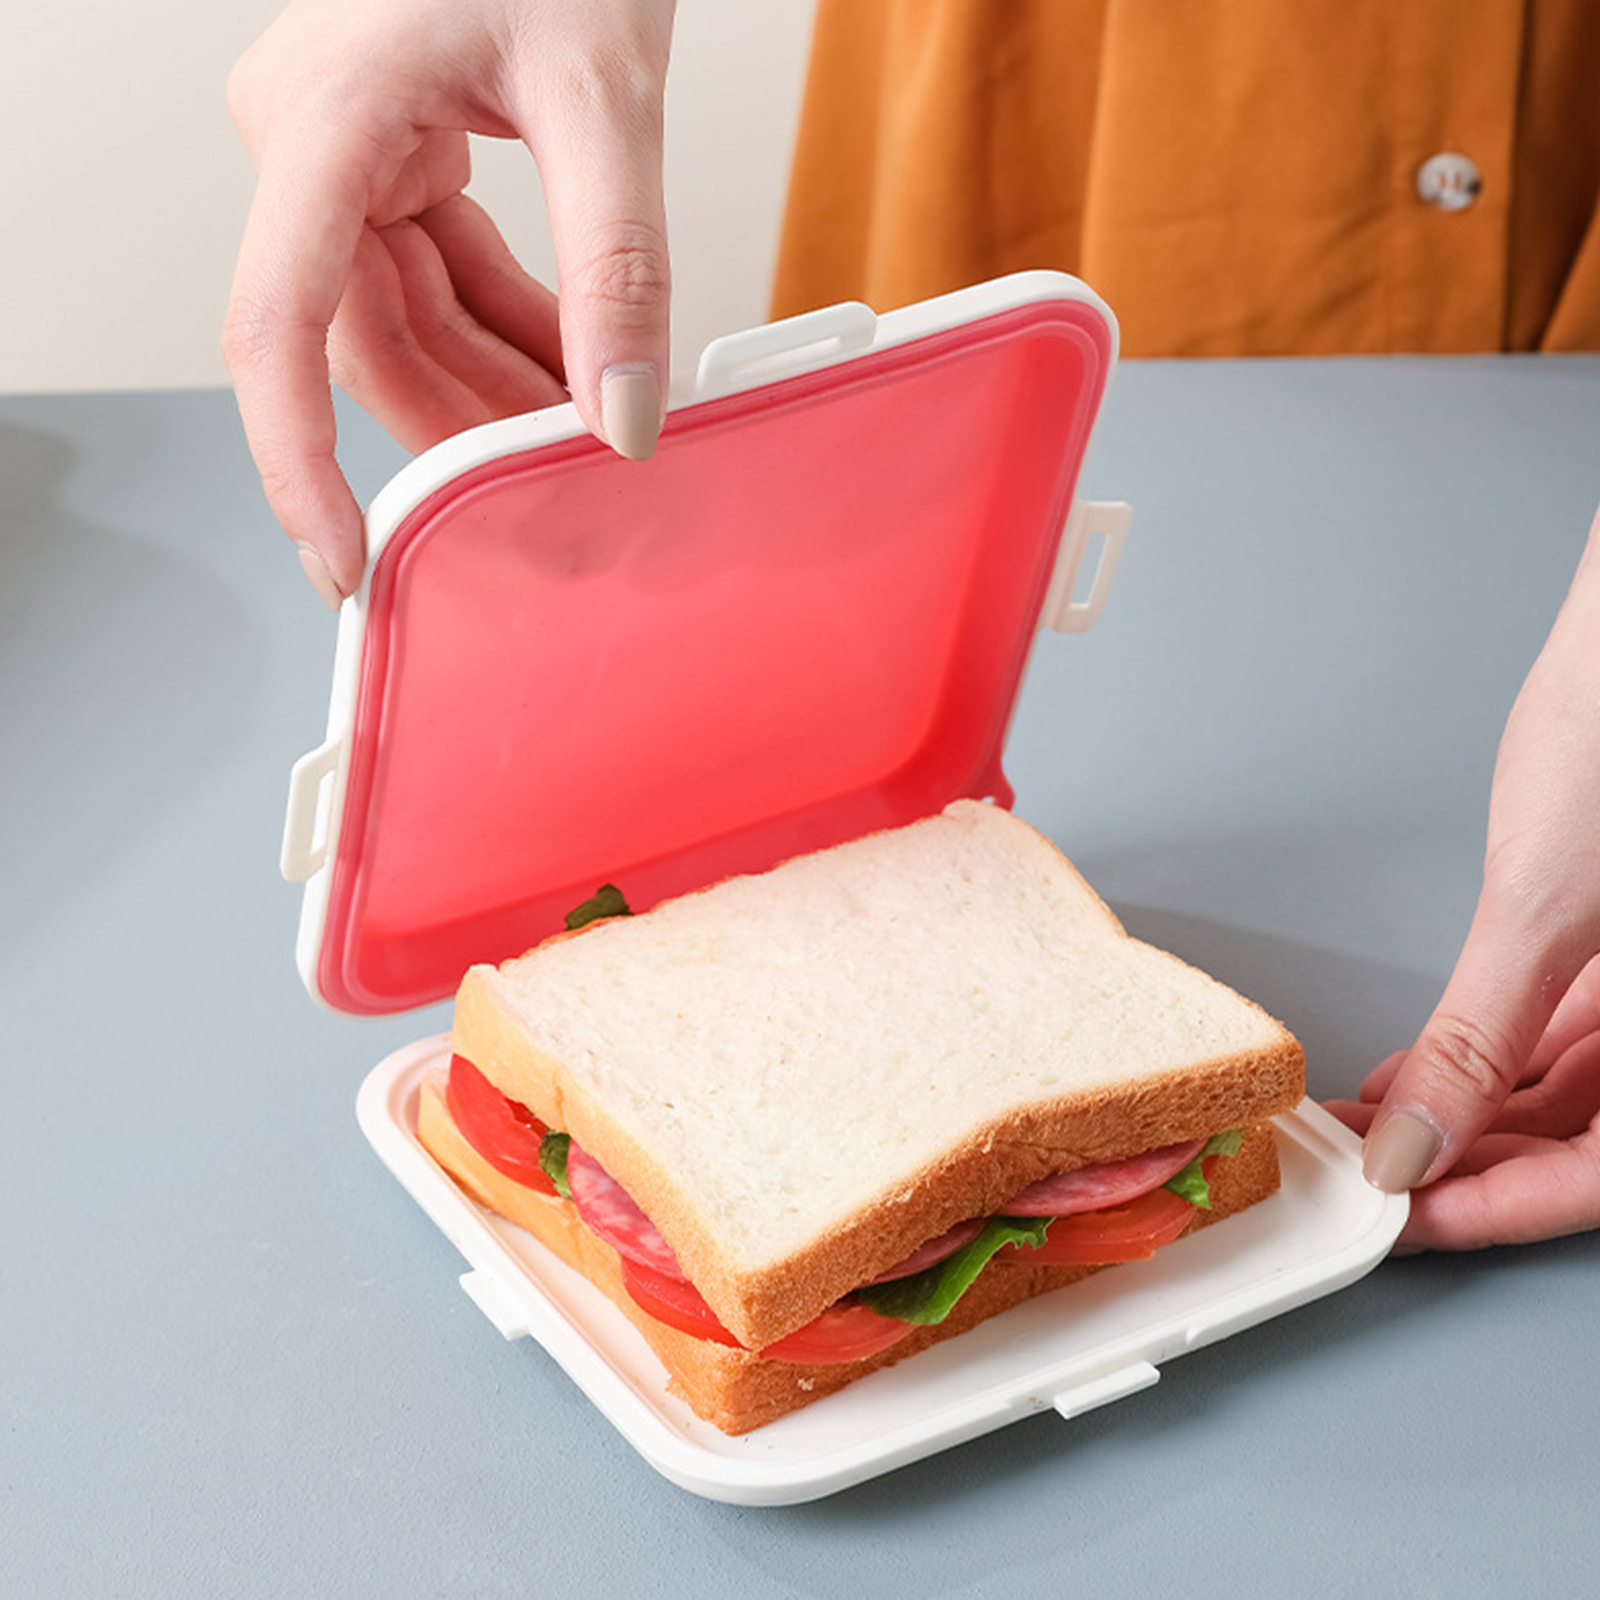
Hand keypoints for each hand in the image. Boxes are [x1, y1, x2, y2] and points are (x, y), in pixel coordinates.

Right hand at [224, 0, 675, 605]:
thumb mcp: (603, 95)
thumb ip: (619, 266)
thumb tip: (625, 420)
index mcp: (321, 117)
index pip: (277, 325)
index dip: (298, 458)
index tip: (342, 557)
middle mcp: (308, 145)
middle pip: (363, 344)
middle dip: (462, 426)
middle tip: (548, 499)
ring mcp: (343, 157)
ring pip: (403, 326)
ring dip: (494, 390)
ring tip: (580, 437)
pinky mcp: (390, 162)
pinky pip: (438, 281)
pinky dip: (508, 333)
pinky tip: (571, 373)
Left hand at [1326, 504, 1599, 1248]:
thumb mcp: (1549, 903)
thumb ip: (1481, 1037)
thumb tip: (1417, 1141)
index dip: (1497, 1212)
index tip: (1397, 1222)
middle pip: (1588, 1143)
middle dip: (1468, 1166)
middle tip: (1362, 1173)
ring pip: (1572, 1096)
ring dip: (1467, 1117)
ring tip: (1363, 1124)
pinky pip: (1565, 1035)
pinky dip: (1490, 1060)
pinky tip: (1416, 1072)